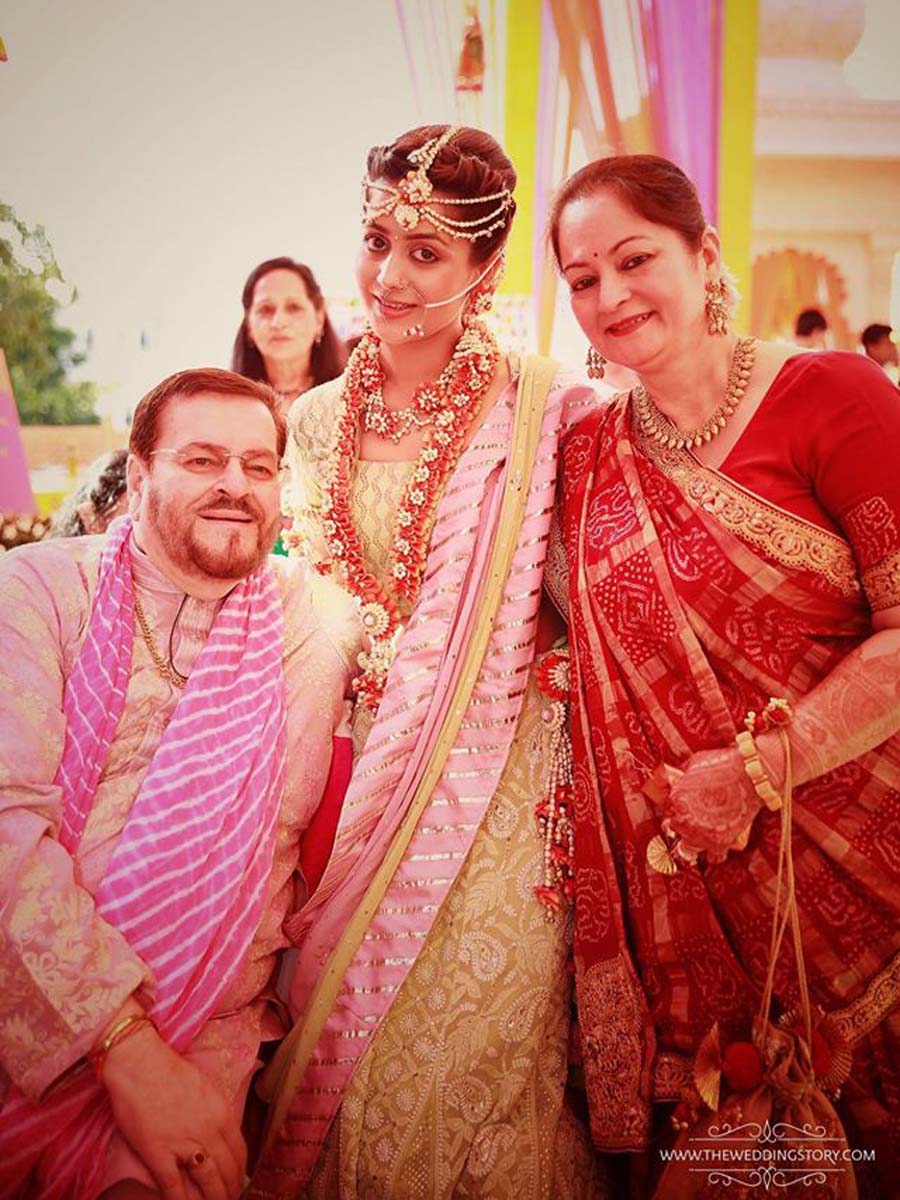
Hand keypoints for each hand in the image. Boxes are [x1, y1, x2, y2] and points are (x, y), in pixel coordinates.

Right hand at [102, 1021, 246, 1199]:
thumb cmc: (169, 1072)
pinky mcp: (158, 1152)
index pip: (239, 1153)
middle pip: (227, 1171)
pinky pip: (173, 1186)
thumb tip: (219, 1137)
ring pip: (208, 1181)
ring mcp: (184, 1142)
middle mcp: (209, 1130)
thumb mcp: (205, 1090)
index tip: (237, 1184)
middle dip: (229, 1191)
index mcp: (222, 1113)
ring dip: (214, 1199)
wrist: (139, 1063)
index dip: (239, 1174)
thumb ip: (214, 1115)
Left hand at [662, 745, 763, 862]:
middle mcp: (685, 821)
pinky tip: (716, 840)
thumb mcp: (693, 764)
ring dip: (691, 843)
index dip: (674, 806)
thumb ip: (678, 777)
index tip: (681, 804)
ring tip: (700, 833)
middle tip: (691, 817)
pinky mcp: (722, 844)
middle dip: (680, 824)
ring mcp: (702, 836)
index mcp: (675, 799)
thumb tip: (669, 780)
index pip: (666, 809)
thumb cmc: (724, 765)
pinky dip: (714, 852)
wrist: (753, 775)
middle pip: (673, 830)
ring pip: (686, 851)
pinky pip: (714, 857)